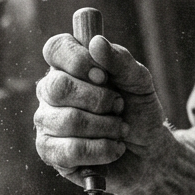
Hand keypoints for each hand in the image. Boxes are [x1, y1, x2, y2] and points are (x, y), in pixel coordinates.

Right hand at [34, 33, 173, 194]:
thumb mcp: (138, 80)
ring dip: (106, 127)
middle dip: (99, 99)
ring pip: (68, 120)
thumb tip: (96, 43)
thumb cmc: (138, 110)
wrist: (148, 150)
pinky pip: (69, 150)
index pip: (55, 48)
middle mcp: (51, 91)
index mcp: (69, 66)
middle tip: (119, 106)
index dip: (78, 60)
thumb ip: (120, 60)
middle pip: (58, 87)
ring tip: (120, 130)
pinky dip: (100, 150)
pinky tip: (113, 148)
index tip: (104, 75)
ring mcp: (46, 121)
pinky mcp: (50, 152)